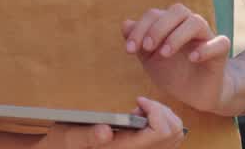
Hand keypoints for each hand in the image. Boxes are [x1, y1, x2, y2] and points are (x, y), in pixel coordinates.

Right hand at [37, 97, 184, 147]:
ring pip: (176, 134)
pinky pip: (171, 138)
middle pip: (174, 131)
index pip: (160, 132)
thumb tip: (105, 132)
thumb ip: (87, 135)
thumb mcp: (71, 138)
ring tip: (141, 113)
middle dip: (161, 111)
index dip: (156, 111)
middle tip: (139, 105)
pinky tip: (143, 121)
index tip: (138, 100)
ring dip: (163, 116)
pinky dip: (163, 123)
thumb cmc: (68, 144)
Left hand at [123, 4, 231, 114]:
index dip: (140, 29)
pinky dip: (205, 48)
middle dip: (158, 28)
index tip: (129, 50)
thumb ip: (140, 43)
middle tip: (147, 48)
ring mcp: (206, 37)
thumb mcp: (151, 60)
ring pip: (196, 22)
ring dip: (177, 36)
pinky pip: (219, 42)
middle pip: (177, 10)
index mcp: (171, 24)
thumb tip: (126, 24)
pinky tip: (192, 58)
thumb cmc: (173, 73)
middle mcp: (189, 25)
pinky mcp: (220, 52)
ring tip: (165, 54)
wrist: (196, 94)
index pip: (155, 14)